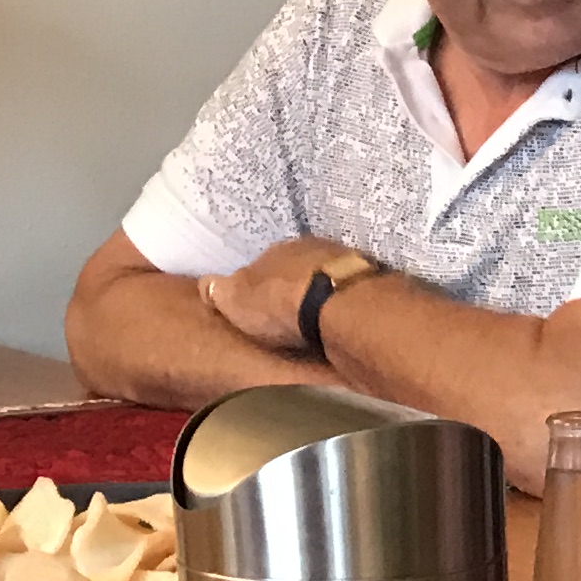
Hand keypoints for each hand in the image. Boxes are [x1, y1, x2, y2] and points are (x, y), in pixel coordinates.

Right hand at [203, 237, 343, 350]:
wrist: (340, 308)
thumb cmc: (280, 302)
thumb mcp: (234, 299)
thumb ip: (220, 291)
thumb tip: (208, 285)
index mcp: (277, 250)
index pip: (265, 265)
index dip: (263, 286)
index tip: (264, 306)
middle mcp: (315, 251)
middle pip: (302, 272)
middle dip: (298, 291)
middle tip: (294, 318)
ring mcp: (348, 268)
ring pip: (331, 283)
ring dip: (326, 300)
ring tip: (321, 326)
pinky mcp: (373, 291)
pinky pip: (354, 301)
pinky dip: (349, 312)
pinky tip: (346, 329)